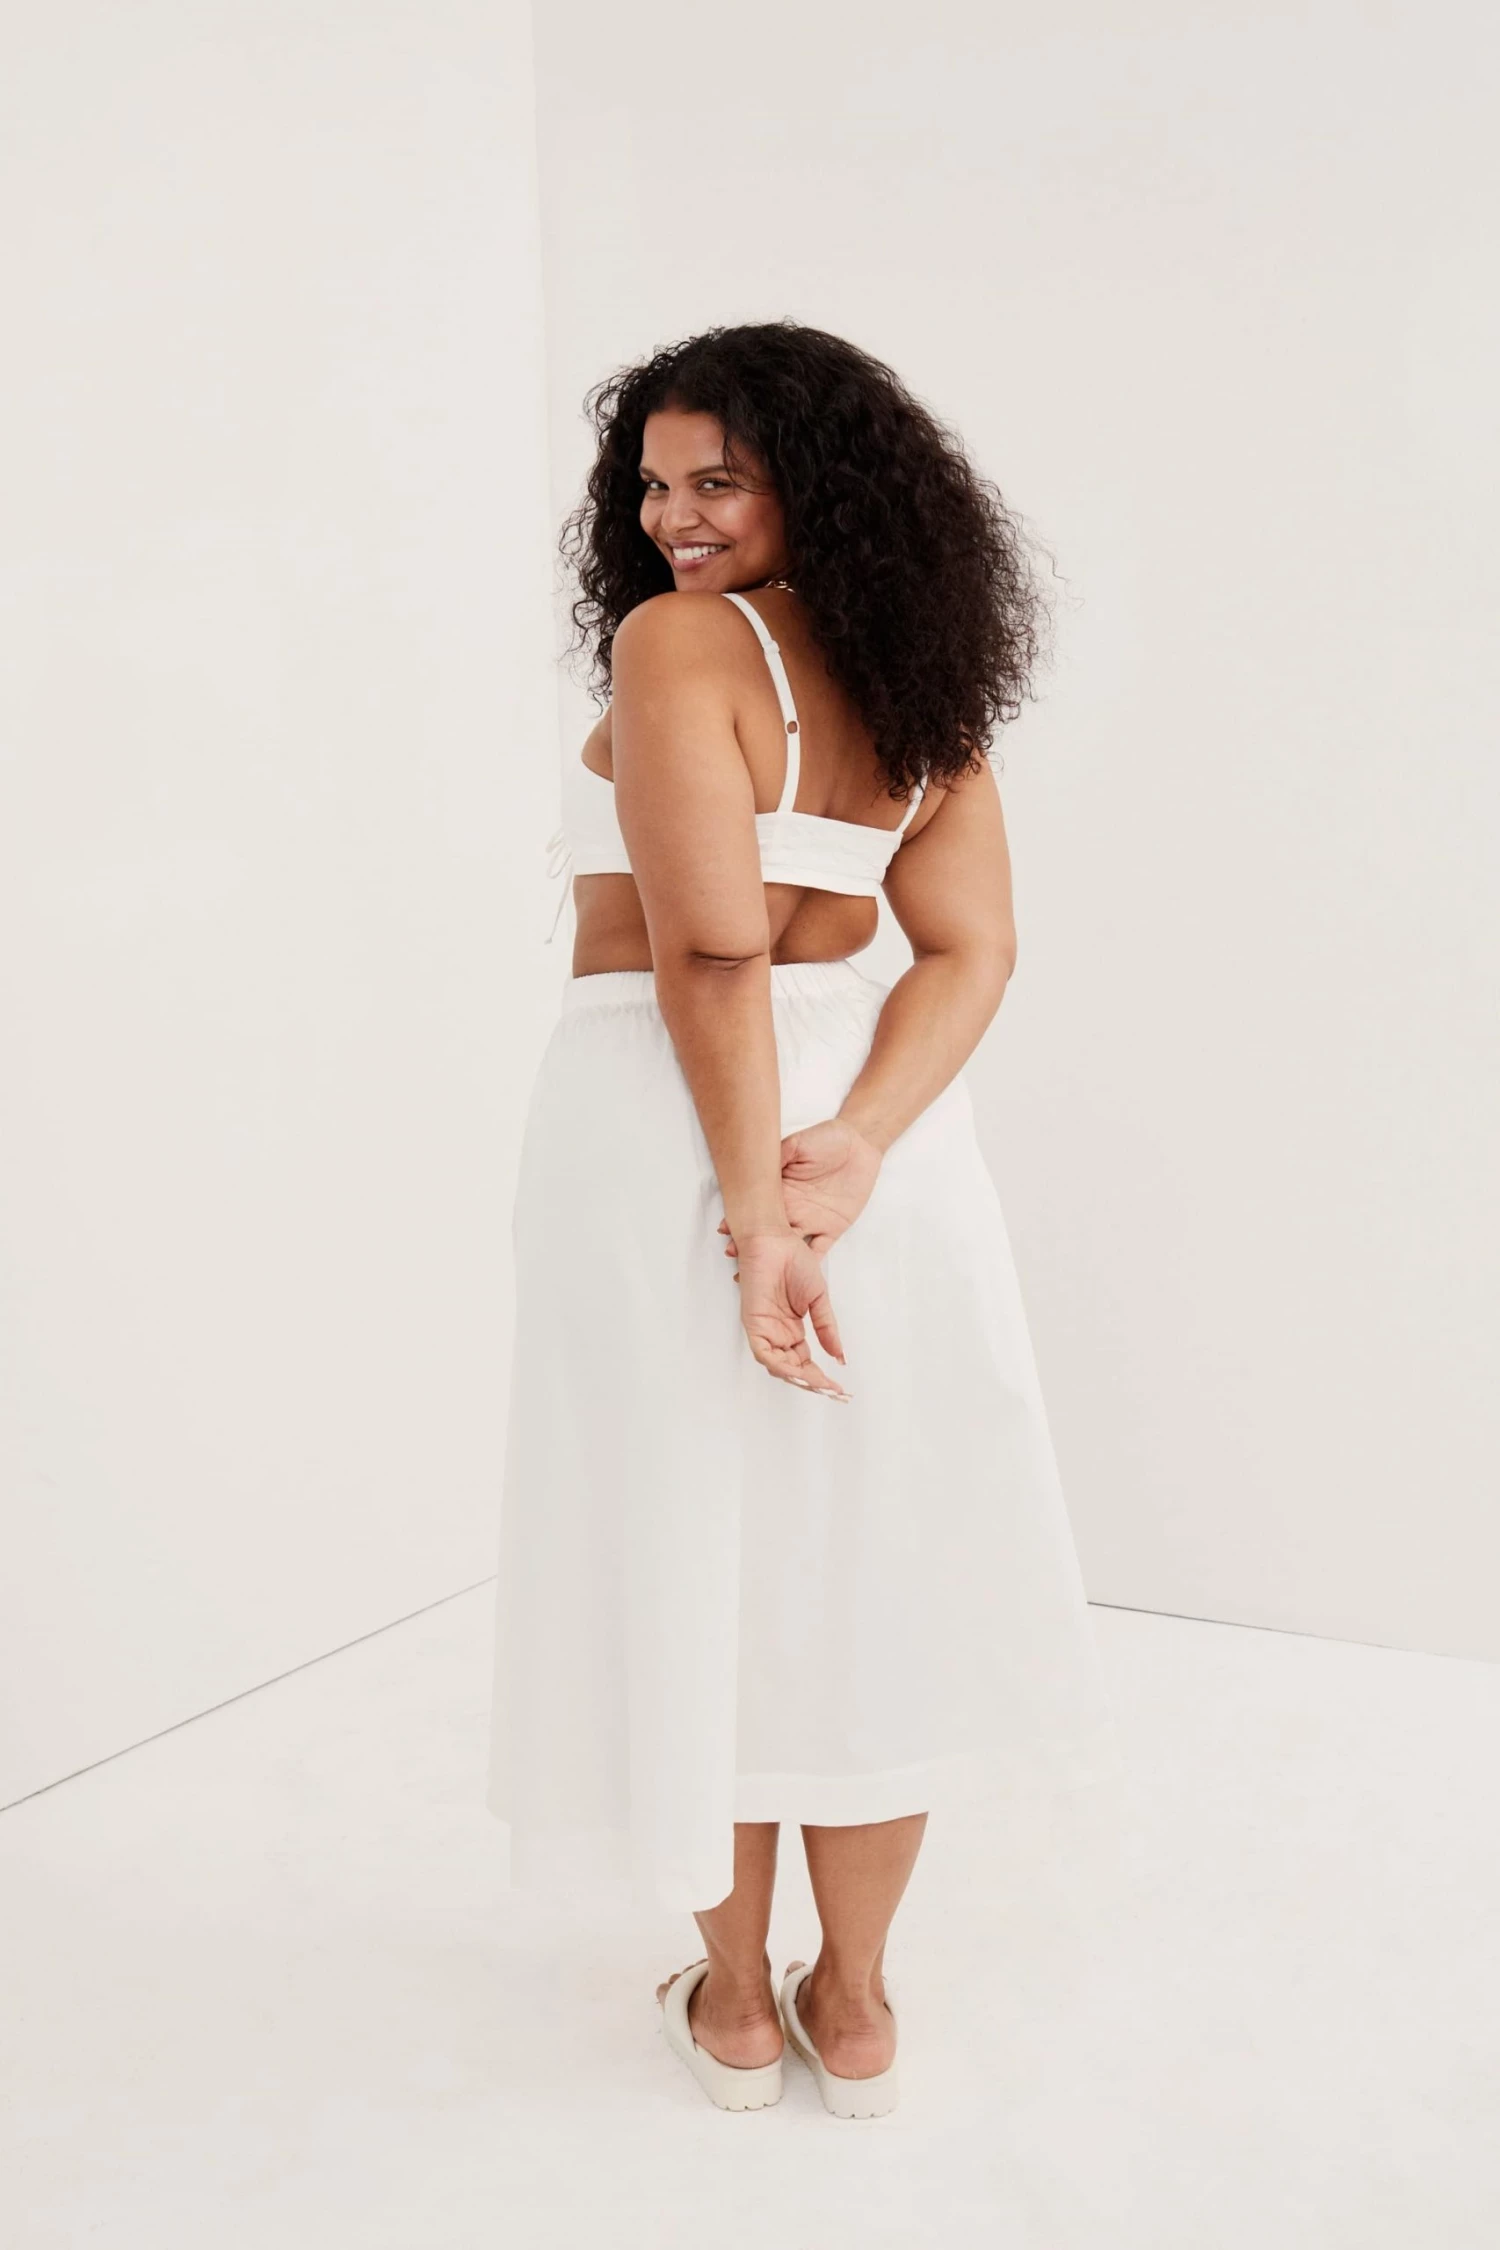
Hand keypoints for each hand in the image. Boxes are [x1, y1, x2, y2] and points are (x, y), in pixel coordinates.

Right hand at [719, 1116, 882, 1261]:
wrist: (859, 1144)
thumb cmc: (828, 1138)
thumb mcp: (800, 1143)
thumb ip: (782, 1154)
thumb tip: (763, 1165)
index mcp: (782, 1189)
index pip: (759, 1208)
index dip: (743, 1219)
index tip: (725, 1229)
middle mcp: (792, 1208)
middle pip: (769, 1231)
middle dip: (751, 1244)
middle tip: (733, 1254)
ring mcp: (811, 1220)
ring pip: (789, 1245)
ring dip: (776, 1259)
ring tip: (758, 1271)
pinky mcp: (832, 1228)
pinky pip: (819, 1249)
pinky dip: (808, 1263)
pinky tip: (796, 1276)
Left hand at [731, 1230, 850, 1399]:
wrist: (775, 1239)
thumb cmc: (794, 1261)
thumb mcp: (818, 1299)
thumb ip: (827, 1328)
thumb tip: (840, 1356)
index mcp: (791, 1329)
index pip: (804, 1362)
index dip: (820, 1377)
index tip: (839, 1389)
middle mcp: (777, 1333)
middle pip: (792, 1368)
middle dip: (812, 1382)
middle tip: (831, 1392)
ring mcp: (765, 1329)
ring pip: (777, 1366)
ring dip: (797, 1378)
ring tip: (818, 1384)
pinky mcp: (754, 1323)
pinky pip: (764, 1353)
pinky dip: (780, 1365)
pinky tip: (797, 1372)